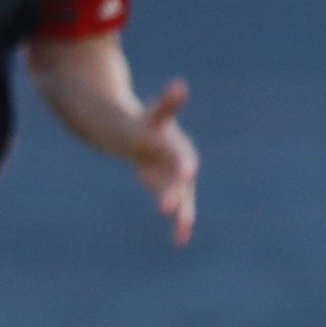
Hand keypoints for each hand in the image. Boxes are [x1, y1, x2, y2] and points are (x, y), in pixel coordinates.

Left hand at [126, 78, 198, 245]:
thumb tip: (173, 85)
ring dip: (180, 213)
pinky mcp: (171, 190)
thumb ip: (167, 104)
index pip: (181, 156)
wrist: (137, 134)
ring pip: (180, 196)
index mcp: (174, 144)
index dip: (183, 165)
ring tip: (181, 232)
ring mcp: (176, 177)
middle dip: (175, 193)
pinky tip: (182, 241)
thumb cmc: (142, 121)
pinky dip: (180, 222)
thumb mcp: (147, 114)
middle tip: (166, 209)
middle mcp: (179, 162)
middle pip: (179, 180)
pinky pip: (177, 207)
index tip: (188, 175)